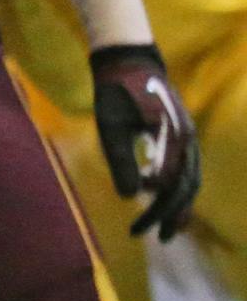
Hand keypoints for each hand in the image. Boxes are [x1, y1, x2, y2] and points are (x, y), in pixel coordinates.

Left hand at [91, 44, 199, 238]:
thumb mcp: (110, 127)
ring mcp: (188, 136)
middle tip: (159, 239)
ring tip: (169, 227)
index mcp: (173, 140)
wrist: (130, 61)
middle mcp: (187, 140)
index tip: (138, 231)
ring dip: (180, 204)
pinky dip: (180, 187)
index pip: (169, 188)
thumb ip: (121, 160)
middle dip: (173, 215)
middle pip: (186, 187)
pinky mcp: (182, 133)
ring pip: (191, 179)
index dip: (156, 212)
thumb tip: (130, 197)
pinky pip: (188, 167)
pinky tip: (165, 197)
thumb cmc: (115, 93)